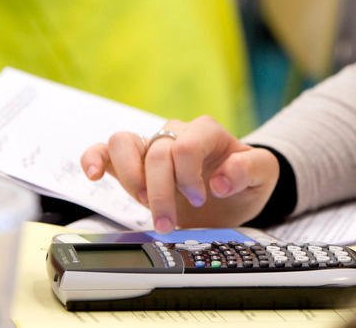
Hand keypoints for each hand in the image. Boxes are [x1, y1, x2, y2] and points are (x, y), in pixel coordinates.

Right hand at [80, 115, 279, 232]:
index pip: (186, 145)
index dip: (188, 176)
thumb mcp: (263, 174)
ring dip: (129, 177)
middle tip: (171, 222)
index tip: (200, 198)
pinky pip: (105, 150)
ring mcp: (152, 147)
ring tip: (140, 200)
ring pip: (124, 142)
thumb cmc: (245, 179)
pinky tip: (92, 175)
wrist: (232, 192)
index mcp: (207, 132)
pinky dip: (93, 158)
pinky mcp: (133, 164)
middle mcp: (176, 134)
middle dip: (161, 192)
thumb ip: (249, 170)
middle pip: (156, 152)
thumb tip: (221, 180)